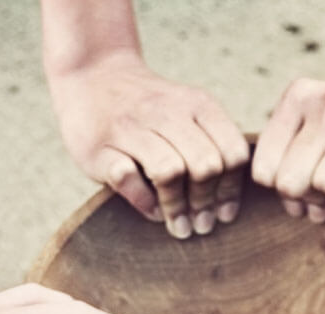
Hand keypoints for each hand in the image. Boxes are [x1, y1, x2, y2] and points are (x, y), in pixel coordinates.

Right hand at [50, 50, 248, 238]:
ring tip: (179, 226)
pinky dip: (143, 200)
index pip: (232, 153)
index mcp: (197, 104)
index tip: (224, 214)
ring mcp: (131, 127)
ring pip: (170, 172)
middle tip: (202, 225)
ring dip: (177, 207)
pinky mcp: (99, 146)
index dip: (231, 190)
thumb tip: (228, 205)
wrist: (92, 76)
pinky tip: (152, 210)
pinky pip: (128, 177)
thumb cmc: (149, 111)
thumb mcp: (188, 112)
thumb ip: (212, 144)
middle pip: (205, 166)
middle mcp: (166, 112)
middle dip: (206, 203)